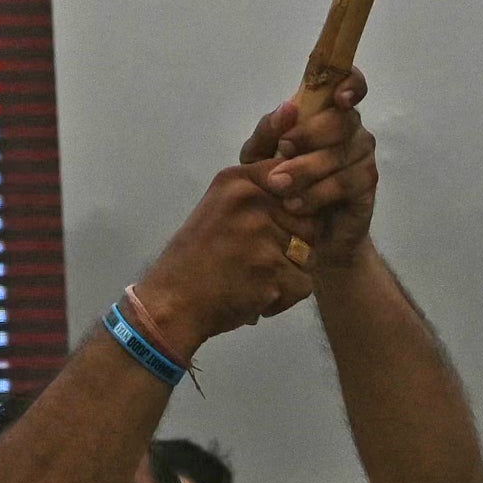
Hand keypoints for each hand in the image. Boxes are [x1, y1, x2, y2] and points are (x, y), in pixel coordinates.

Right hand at [128, 148, 328, 362]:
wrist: (172, 303)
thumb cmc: (195, 256)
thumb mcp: (219, 207)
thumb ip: (258, 194)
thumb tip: (304, 188)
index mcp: (237, 181)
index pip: (292, 179)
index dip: (293, 207)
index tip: (273, 225)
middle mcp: (253, 202)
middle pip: (308, 220)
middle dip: (293, 244)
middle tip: (259, 259)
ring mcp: (264, 237)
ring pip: (309, 253)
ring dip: (289, 271)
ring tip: (256, 277)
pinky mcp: (273, 273)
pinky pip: (303, 284)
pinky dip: (284, 298)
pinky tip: (257, 296)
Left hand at [250, 73, 378, 275]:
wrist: (299, 234)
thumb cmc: (278, 184)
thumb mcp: (258, 158)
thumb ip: (267, 131)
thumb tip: (288, 107)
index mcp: (325, 111)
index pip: (350, 83)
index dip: (351, 83)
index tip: (338, 98)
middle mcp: (350, 128)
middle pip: (342, 119)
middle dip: (309, 135)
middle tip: (282, 152)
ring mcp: (362, 155)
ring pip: (342, 153)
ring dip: (308, 170)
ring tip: (280, 188)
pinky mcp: (366, 184)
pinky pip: (347, 182)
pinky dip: (318, 193)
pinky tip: (297, 204)